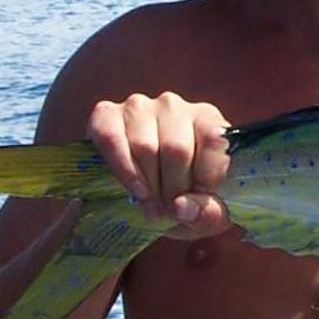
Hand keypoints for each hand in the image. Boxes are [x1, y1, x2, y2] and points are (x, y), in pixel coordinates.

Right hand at [86, 92, 232, 238]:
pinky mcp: (106, 115)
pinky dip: (123, 170)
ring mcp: (138, 107)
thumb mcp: (210, 210)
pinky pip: (111, 137)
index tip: (200, 200)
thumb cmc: (186, 195)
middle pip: (176, 148)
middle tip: (171, 210)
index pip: (213, 138)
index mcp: (207, 117)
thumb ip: (209, 213)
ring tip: (153, 206)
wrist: (147, 192)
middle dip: (174, 189)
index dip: (206, 177)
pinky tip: (135, 191)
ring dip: (149, 185)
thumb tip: (181, 207)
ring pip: (145, 147)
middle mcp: (174, 105)